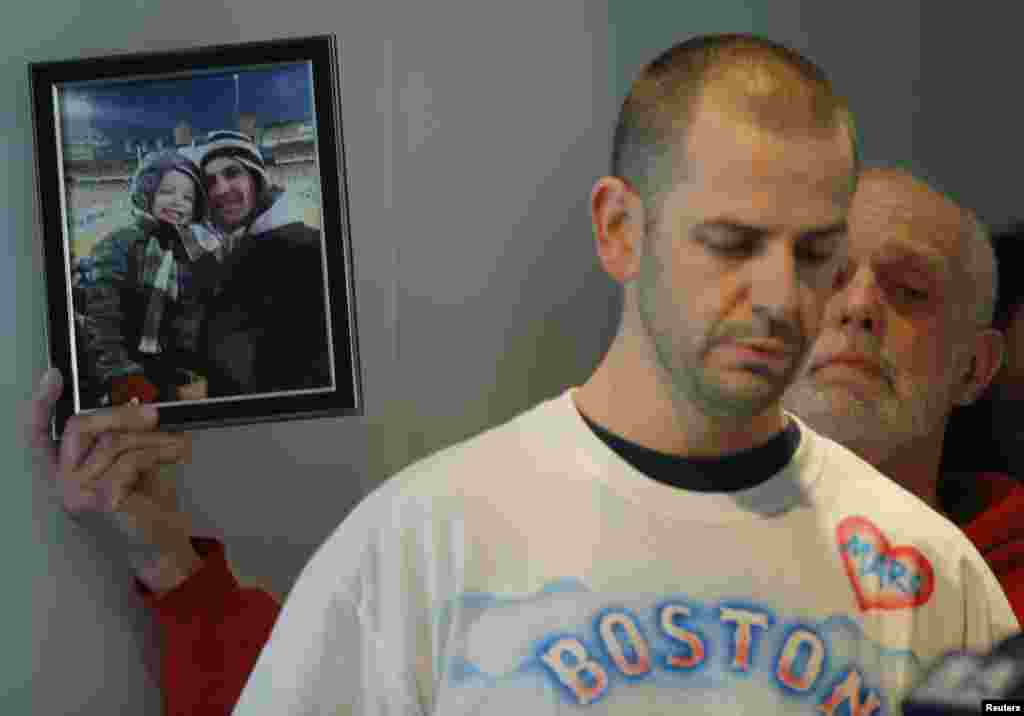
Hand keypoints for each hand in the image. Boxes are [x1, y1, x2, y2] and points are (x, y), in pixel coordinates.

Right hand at [27, 368, 200, 594]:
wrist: (161, 545)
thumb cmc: (148, 506)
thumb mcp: (139, 461)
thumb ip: (132, 434)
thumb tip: (146, 399)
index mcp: (68, 471)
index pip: (39, 435)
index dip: (41, 405)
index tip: (52, 378)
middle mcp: (62, 483)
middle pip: (79, 426)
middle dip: (120, 414)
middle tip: (153, 415)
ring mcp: (76, 494)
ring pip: (113, 442)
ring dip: (152, 439)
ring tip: (175, 445)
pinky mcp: (98, 500)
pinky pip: (129, 460)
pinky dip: (156, 454)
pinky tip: (173, 459)